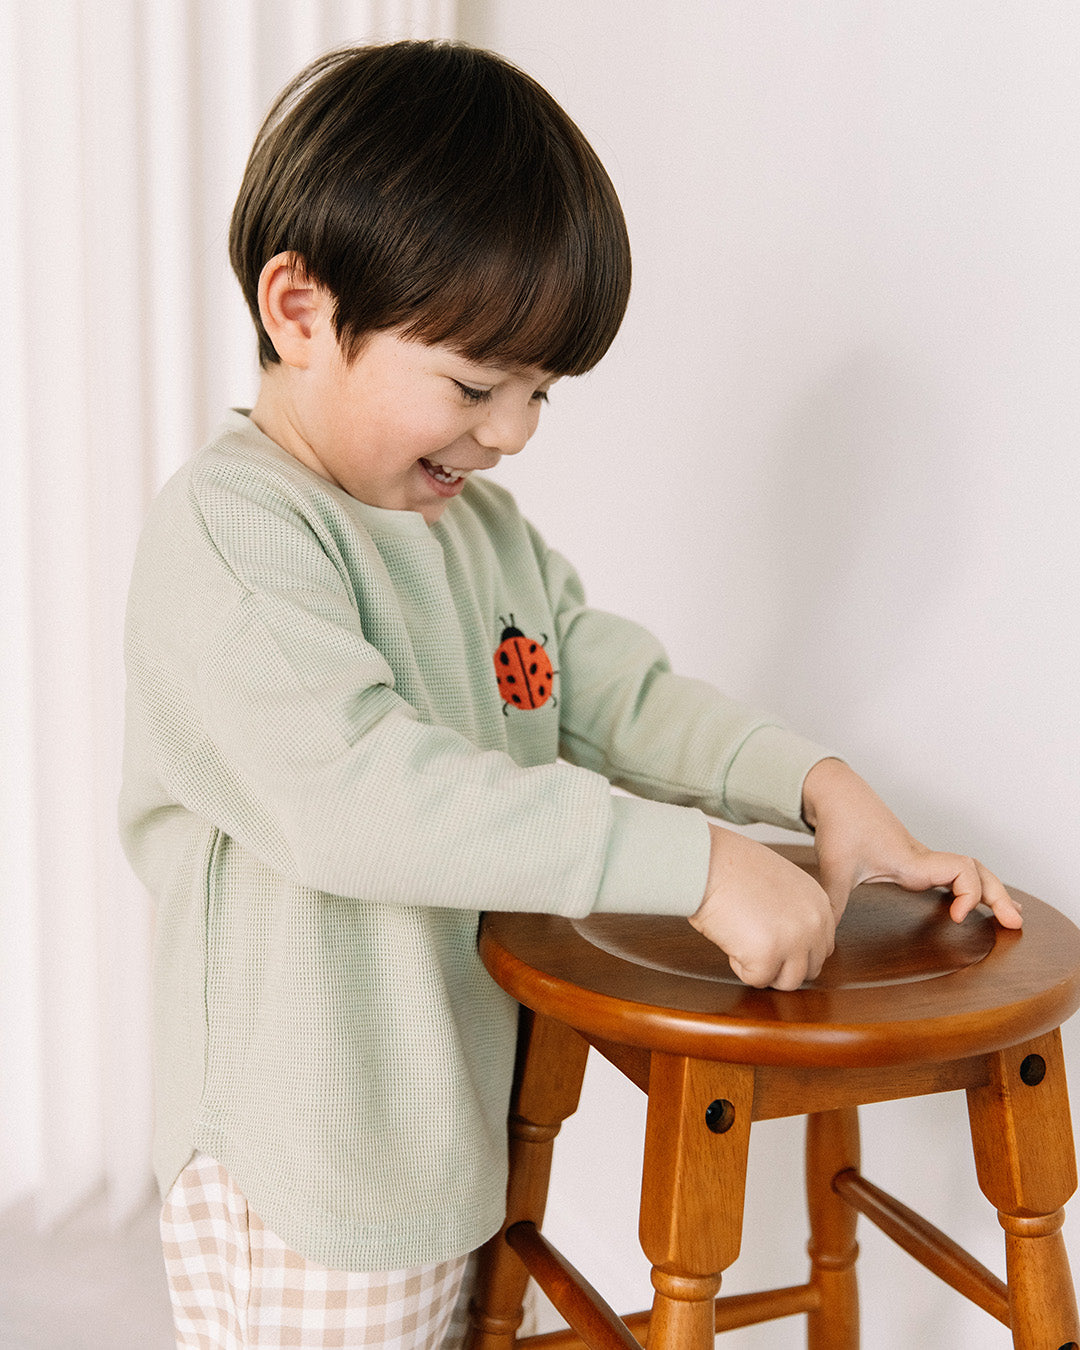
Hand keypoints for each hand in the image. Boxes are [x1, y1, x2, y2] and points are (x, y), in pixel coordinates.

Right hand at [690, 824, 835, 990]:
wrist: (708, 863)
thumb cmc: (733, 868)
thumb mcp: (782, 883)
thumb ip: (796, 911)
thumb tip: (792, 942)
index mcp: (819, 904)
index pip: (822, 948)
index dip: (795, 950)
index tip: (772, 939)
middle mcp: (814, 923)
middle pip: (810, 969)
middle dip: (782, 963)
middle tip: (755, 941)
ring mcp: (794, 941)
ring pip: (788, 982)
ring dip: (764, 969)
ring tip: (744, 940)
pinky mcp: (768, 955)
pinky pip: (756, 979)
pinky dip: (739, 964)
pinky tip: (731, 938)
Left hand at [801, 758, 1022, 929]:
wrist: (836, 793)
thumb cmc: (839, 824)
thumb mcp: (834, 867)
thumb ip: (832, 902)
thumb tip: (823, 935)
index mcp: (912, 860)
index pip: (962, 872)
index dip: (969, 895)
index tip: (957, 918)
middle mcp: (923, 857)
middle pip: (977, 871)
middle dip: (998, 896)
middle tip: (1015, 924)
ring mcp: (921, 856)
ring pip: (970, 868)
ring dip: (991, 890)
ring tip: (1010, 915)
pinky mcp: (913, 857)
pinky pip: (953, 870)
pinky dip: (972, 884)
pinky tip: (977, 901)